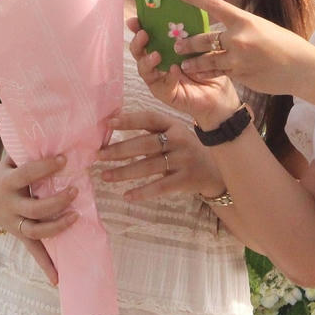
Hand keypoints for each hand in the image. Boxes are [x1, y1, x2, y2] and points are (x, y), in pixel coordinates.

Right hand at [0, 153, 78, 285]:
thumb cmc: (3, 171)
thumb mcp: (9, 158)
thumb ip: (26, 149)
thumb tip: (50, 129)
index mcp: (7, 181)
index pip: (27, 174)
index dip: (45, 167)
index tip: (63, 159)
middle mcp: (10, 205)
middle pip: (34, 207)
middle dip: (56, 201)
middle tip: (75, 190)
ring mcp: (13, 222)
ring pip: (35, 230)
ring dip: (57, 227)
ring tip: (76, 217)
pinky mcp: (19, 234)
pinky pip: (33, 251)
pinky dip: (46, 265)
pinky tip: (58, 279)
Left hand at [95, 110, 225, 200]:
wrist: (216, 170)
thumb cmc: (186, 150)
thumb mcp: (174, 134)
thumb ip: (152, 132)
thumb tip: (115, 128)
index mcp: (173, 125)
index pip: (149, 119)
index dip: (129, 120)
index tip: (108, 123)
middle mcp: (178, 140)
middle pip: (144, 144)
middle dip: (119, 150)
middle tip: (98, 155)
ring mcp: (183, 160)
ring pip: (148, 166)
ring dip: (124, 172)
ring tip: (105, 176)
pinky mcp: (186, 179)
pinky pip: (160, 186)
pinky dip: (143, 191)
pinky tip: (127, 195)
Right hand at [128, 16, 240, 130]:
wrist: (220, 95)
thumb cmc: (209, 69)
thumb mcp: (200, 46)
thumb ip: (191, 34)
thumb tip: (186, 11)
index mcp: (163, 49)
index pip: (146, 37)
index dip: (138, 28)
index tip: (135, 20)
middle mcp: (157, 64)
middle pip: (138, 52)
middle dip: (137, 42)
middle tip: (143, 34)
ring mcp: (159, 79)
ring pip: (144, 69)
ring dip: (147, 60)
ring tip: (156, 54)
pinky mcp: (166, 94)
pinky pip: (162, 85)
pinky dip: (168, 76)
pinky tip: (175, 69)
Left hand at [171, 0, 314, 100]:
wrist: (301, 68)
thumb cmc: (285, 44)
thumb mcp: (262, 27)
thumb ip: (242, 28)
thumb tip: (225, 29)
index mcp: (245, 20)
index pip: (215, 5)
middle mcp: (238, 38)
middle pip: (204, 39)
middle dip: (188, 44)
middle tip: (177, 45)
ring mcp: (238, 59)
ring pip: (207, 60)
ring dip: (194, 62)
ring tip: (184, 64)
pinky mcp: (240, 75)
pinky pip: (219, 73)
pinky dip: (208, 74)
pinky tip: (200, 75)